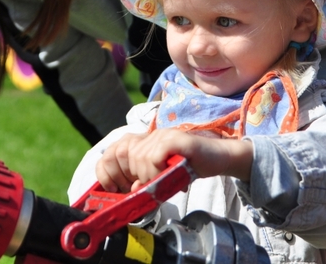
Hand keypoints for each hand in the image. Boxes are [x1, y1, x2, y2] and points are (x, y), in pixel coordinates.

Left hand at [95, 129, 253, 192]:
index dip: (107, 173)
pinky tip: (168, 175)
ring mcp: (161, 135)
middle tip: (143, 188)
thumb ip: (143, 180)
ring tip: (162, 181)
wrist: (219, 158)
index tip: (115, 190)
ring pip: (138, 159)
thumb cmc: (190, 167)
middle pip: (120, 154)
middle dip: (127, 177)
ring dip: (147, 177)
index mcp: (142, 142)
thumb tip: (132, 190)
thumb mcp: (160, 176)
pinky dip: (157, 172)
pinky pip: (153, 157)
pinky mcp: (174, 139)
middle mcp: (149, 135)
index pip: (110, 152)